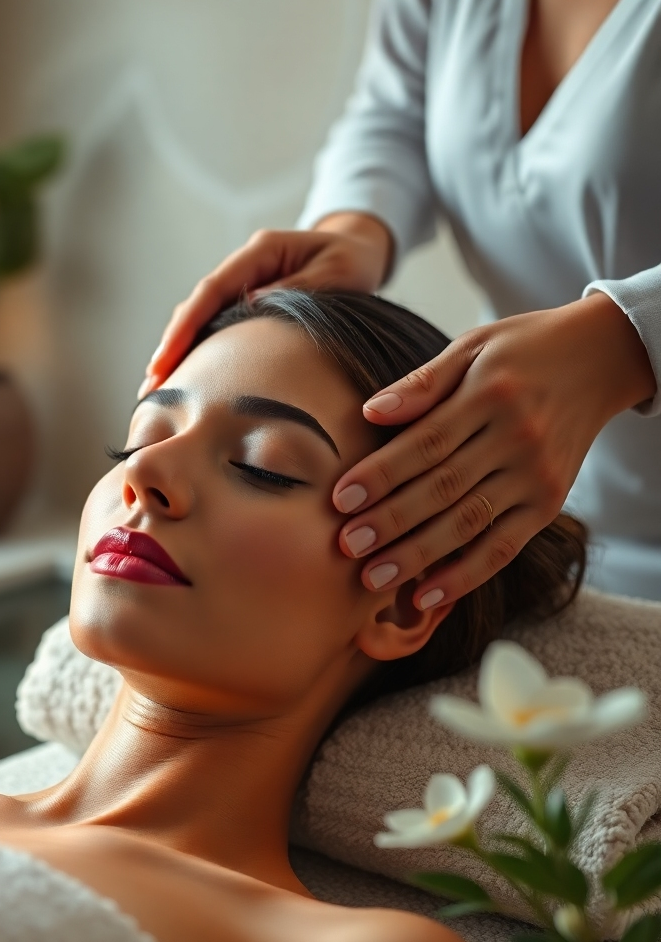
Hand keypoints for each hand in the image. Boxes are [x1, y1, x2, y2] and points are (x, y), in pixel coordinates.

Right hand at [139, 212, 392, 396]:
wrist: (358, 252)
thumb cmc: (352, 261)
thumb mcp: (339, 271)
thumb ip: (302, 287)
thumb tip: (254, 305)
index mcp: (261, 251)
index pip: (212, 290)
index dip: (186, 325)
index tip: (165, 359)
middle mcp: (243, 268)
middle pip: (195, 307)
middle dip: (171, 347)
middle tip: (149, 388)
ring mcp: (241, 287)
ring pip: (199, 321)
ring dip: (178, 355)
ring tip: (155, 393)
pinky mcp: (244, 306)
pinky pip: (214, 330)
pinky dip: (198, 355)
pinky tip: (184, 382)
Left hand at [332, 292, 656, 608]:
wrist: (601, 360)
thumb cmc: (521, 351)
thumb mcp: (473, 346)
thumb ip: (423, 381)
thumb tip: (370, 411)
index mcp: (490, 396)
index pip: (426, 443)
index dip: (381, 474)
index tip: (339, 498)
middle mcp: (516, 440)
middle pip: (443, 488)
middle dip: (391, 521)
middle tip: (346, 546)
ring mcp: (536, 477)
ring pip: (469, 523)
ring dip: (418, 555)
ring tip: (373, 578)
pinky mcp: (548, 505)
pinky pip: (504, 547)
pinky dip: (466, 575)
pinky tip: (427, 595)